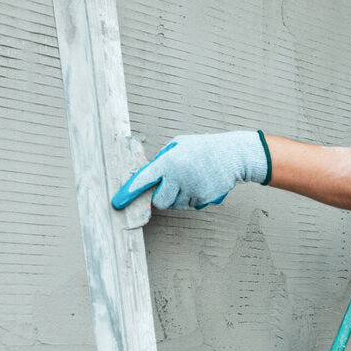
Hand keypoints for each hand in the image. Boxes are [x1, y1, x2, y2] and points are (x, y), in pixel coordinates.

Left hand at [111, 131, 270, 210]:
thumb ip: (162, 160)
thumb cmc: (203, 148)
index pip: (144, 179)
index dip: (129, 192)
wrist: (233, 155)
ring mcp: (192, 190)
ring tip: (192, 179)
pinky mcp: (204, 198)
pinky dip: (194, 198)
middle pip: (160, 202)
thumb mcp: (179, 145)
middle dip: (163, 197)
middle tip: (172, 185)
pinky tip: (202, 184)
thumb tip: (148, 176)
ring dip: (180, 197)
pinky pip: (192, 205)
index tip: (117, 202)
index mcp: (170, 161)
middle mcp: (179, 177)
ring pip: (177, 205)